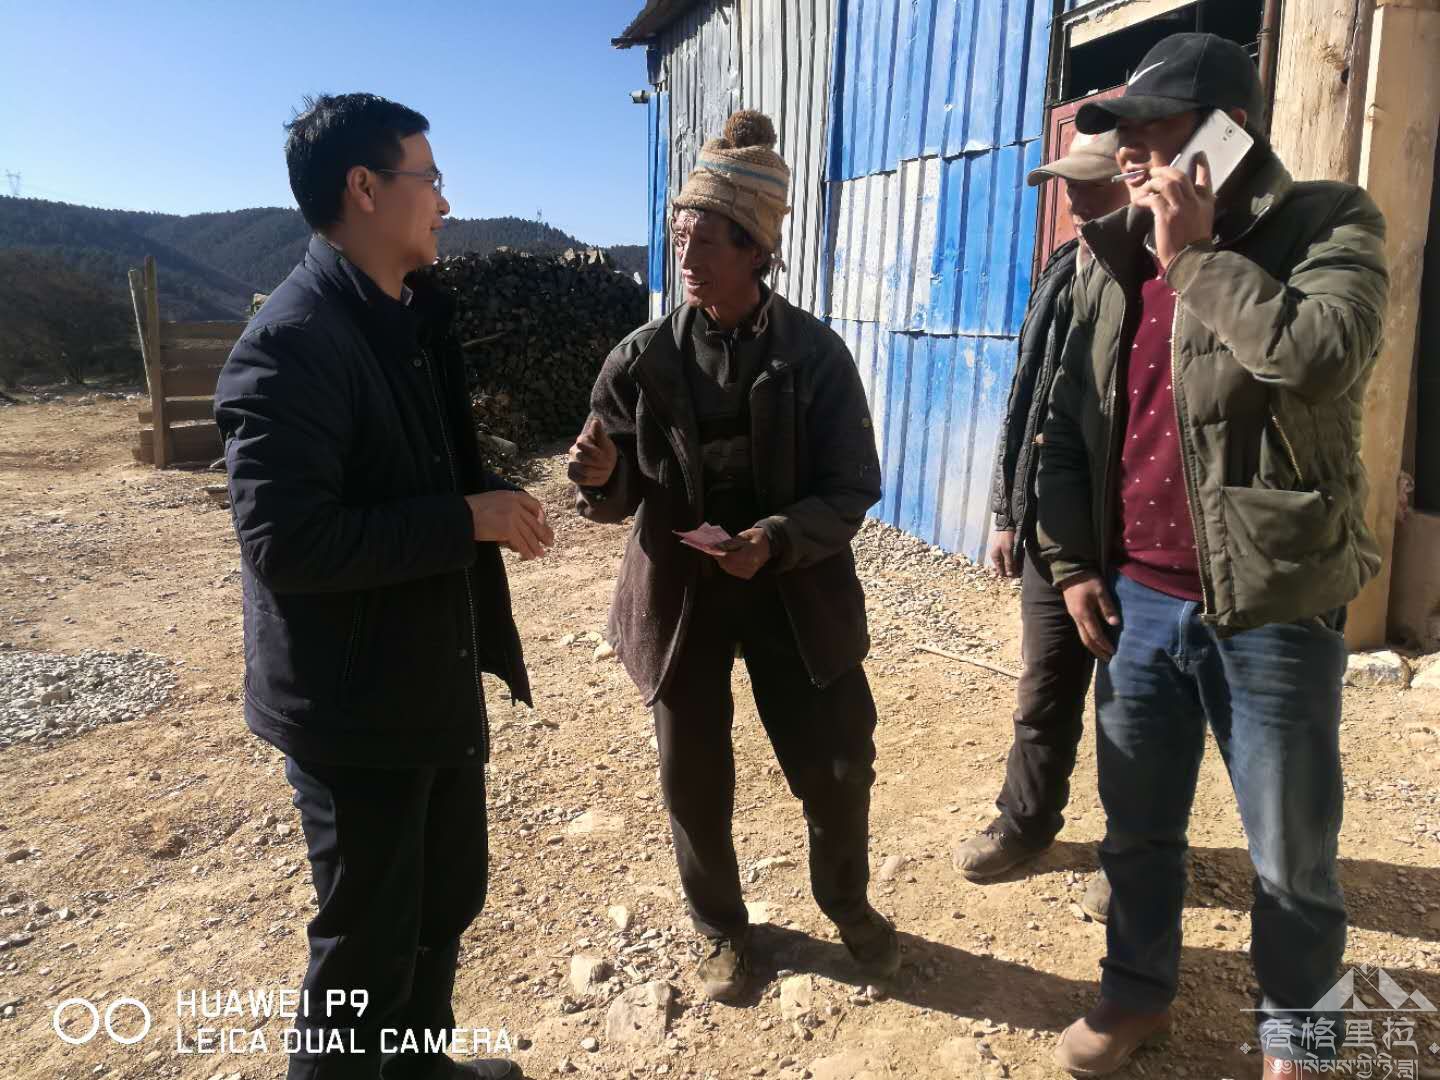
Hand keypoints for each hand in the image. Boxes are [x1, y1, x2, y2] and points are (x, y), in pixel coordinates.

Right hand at [465, 490, 553, 559]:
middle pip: (533, 521)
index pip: (532, 503)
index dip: (541, 515)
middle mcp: (514, 504)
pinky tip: (530, 557)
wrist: (461, 515)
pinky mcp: (507, 528)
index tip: (543, 523)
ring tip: (541, 554)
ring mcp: (512, 516)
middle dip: (543, 533)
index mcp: (511, 495)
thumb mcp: (492, 501)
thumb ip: (506, 507)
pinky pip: (521, 542)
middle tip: (550, 542)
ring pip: (528, 534)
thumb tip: (516, 524)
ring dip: (536, 546)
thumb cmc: (471, 510)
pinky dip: (526, 551)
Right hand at [567, 416, 616, 487]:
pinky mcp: (571, 474)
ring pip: (584, 471)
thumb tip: (596, 421)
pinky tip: (597, 475)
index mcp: (582, 440)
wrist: (603, 464)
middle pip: (585, 461)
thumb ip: (600, 434)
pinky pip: (581, 480)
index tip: (607, 457)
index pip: (588, 449)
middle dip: (600, 464)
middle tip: (608, 465)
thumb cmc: (605, 451)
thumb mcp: (606, 443)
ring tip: (604, 470)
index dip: (599, 455)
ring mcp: (571, 463)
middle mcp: (573, 451)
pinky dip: (592, 479)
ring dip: (598, 472)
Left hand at [714, 528, 771, 579]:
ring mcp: (750, 572)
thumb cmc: (756, 537)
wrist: (769, 545)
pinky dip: (727, 565)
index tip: (711, 547)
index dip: (720, 553)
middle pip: (729, 564)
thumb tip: (717, 546)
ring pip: (729, 568)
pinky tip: (724, 558)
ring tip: (717, 552)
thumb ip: (731, 542)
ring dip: (722, 561)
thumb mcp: (744, 536)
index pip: (731, 557)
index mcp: (751, 553)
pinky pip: (733, 571)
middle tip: (712, 549)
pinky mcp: (747, 575)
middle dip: (719, 557)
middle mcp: (751, 565)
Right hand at [987, 529, 1018, 577]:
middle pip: (1005, 568)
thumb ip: (1008, 563)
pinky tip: (1020, 558)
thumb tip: (1010, 575)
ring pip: (1009, 564)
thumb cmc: (1006, 538)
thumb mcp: (1008, 551)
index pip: (1001, 572)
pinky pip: (1012, 558)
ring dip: (1015, 565)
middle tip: (1021, 570)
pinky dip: (1016, 559)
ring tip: (1021, 563)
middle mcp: (998, 557)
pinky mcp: (1007, 551)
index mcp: (995, 558)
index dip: (1009, 574)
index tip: (1018, 575)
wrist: (1007, 526)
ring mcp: (1002, 554)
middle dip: (1013, 569)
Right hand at [1059, 572, 1120, 660]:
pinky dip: (1088, 638)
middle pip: (1086, 640)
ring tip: (1101, 653)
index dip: (1104, 644)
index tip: (1113, 652)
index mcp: (1084, 614)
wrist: (1070, 571)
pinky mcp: (1073, 612)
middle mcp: (1077, 618)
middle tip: (1107, 660)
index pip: (1096, 635)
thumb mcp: (1101, 591)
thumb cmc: (1088, 580)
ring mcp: (1074, 616)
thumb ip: (1108, 608)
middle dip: (1097, 651)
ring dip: (1092, 646)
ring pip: (1082, 636)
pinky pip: (1081, 630)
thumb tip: (1115, 624)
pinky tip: (1094, 639)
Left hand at [1137, 153, 1214, 269]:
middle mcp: (1195, 201)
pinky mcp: (1167, 215)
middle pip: (1180, 176)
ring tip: (1145, 188)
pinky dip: (1144, 198)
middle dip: (1165, 171)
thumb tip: (1181, 202)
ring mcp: (1181, 207)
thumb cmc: (1193, 247)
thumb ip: (1195, 209)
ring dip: (1152, 183)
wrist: (1190, 261)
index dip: (1202, 165)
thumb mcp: (1201, 223)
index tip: (1199, 154)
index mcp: (1206, 203)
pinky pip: (1153, 198)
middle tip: (1155, 172)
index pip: (1205, 179)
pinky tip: (1139, 203)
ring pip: (1166, 183)